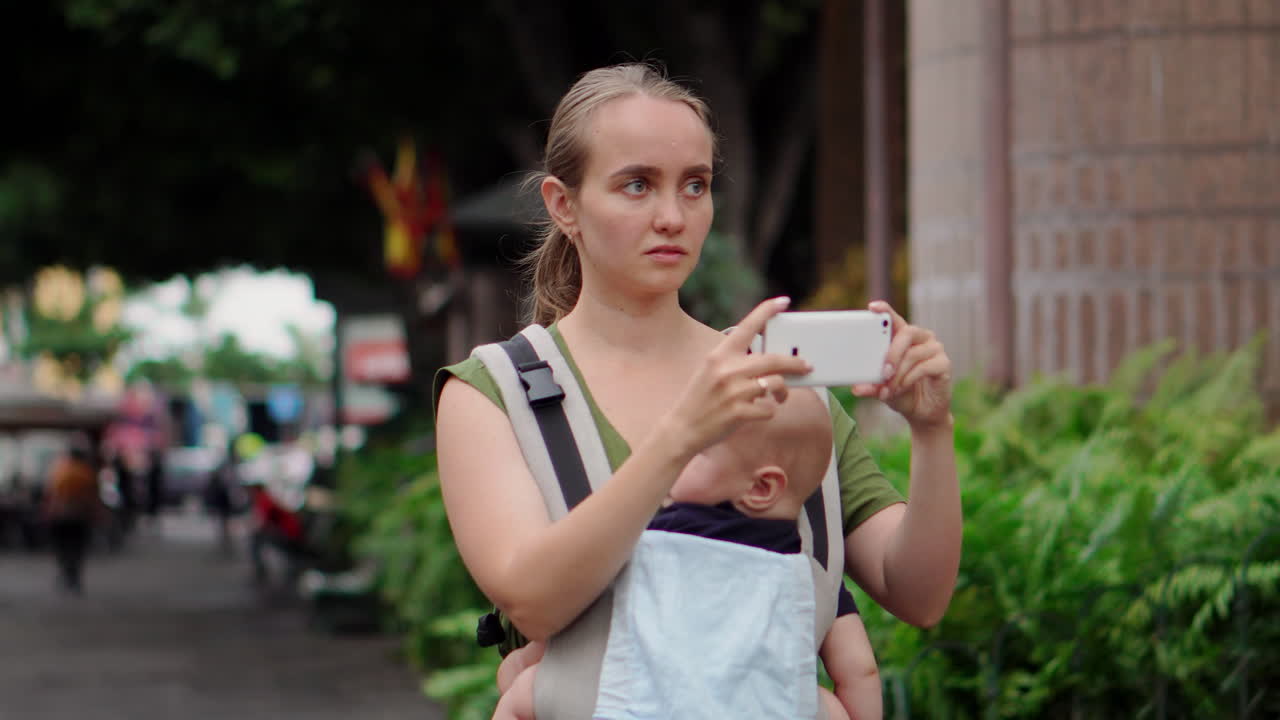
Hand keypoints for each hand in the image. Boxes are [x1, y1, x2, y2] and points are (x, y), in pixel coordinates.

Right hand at [665, 297, 811, 453]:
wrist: (682, 428)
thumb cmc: (701, 399)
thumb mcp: (712, 370)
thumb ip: (736, 362)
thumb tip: (769, 361)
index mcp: (720, 354)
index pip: (747, 326)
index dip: (767, 310)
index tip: (783, 301)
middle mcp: (728, 369)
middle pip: (774, 359)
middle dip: (795, 363)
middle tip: (806, 366)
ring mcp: (734, 391)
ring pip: (776, 384)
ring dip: (782, 392)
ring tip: (779, 397)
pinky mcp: (739, 412)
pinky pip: (769, 409)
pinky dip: (769, 411)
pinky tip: (759, 412)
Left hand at [851, 301, 952, 428]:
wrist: (921, 412)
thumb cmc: (901, 392)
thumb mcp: (881, 388)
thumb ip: (871, 385)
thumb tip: (856, 388)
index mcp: (904, 337)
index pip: (894, 319)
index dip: (885, 310)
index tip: (873, 307)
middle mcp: (921, 338)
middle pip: (906, 333)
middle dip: (891, 354)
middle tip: (883, 373)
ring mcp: (935, 349)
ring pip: (913, 354)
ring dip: (898, 374)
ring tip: (888, 390)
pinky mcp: (944, 363)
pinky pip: (924, 367)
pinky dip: (908, 379)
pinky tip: (901, 389)